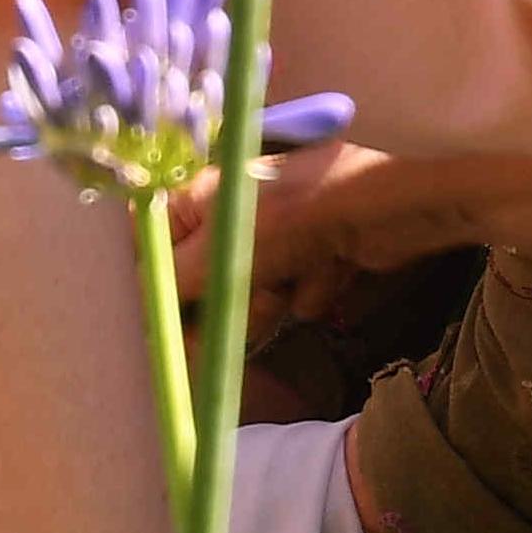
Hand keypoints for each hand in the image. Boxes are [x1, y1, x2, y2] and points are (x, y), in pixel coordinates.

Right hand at [173, 142, 466, 336]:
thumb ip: (174, 282)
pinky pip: (294, 297)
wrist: (391, 205)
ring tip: (292, 285)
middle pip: (203, 285)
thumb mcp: (222, 250)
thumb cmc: (295, 216)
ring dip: (271, 302)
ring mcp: (275, 237)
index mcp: (197, 199)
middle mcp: (231, 216)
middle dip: (228, 302)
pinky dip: (311, 291)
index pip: (153, 253)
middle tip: (246, 304)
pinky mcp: (313, 257)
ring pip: (251, 298)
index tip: (167, 333)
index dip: (159, 294)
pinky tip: (330, 272)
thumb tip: (140, 316)